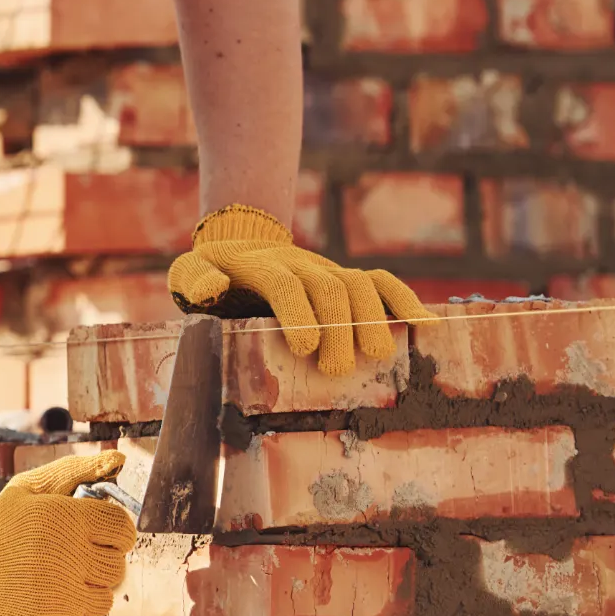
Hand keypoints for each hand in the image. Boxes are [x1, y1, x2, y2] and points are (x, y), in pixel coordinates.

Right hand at [0, 450, 135, 615]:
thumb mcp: (29, 488)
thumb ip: (74, 470)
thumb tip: (119, 458)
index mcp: (65, 518)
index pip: (123, 528)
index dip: (114, 532)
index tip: (97, 537)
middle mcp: (69, 556)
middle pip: (117, 565)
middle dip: (98, 562)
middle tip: (67, 559)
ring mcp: (63, 596)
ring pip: (104, 598)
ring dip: (85, 591)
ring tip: (54, 581)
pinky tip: (48, 601)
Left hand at [168, 203, 437, 376]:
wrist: (238, 245)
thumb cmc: (211, 275)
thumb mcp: (188, 274)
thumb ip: (194, 280)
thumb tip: (213, 287)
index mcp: (260, 267)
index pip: (285, 283)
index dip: (298, 313)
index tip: (303, 349)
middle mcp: (300, 264)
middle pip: (329, 288)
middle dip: (337, 329)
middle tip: (334, 370)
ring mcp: (327, 270)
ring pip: (361, 284)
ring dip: (372, 319)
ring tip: (376, 356)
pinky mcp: (346, 279)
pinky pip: (381, 282)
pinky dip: (405, 301)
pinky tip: (425, 328)